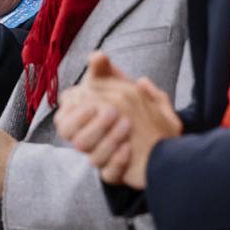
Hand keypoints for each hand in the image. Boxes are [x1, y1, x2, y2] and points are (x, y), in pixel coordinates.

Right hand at [57, 52, 181, 188]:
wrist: (166, 138)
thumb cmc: (137, 109)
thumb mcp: (123, 87)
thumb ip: (107, 72)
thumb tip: (97, 55)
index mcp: (86, 121)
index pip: (64, 119)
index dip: (72, 110)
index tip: (89, 97)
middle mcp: (90, 140)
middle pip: (73, 138)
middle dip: (90, 123)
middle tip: (113, 111)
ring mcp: (102, 158)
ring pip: (90, 157)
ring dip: (107, 139)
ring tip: (127, 125)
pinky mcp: (116, 174)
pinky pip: (108, 175)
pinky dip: (116, 163)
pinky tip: (128, 149)